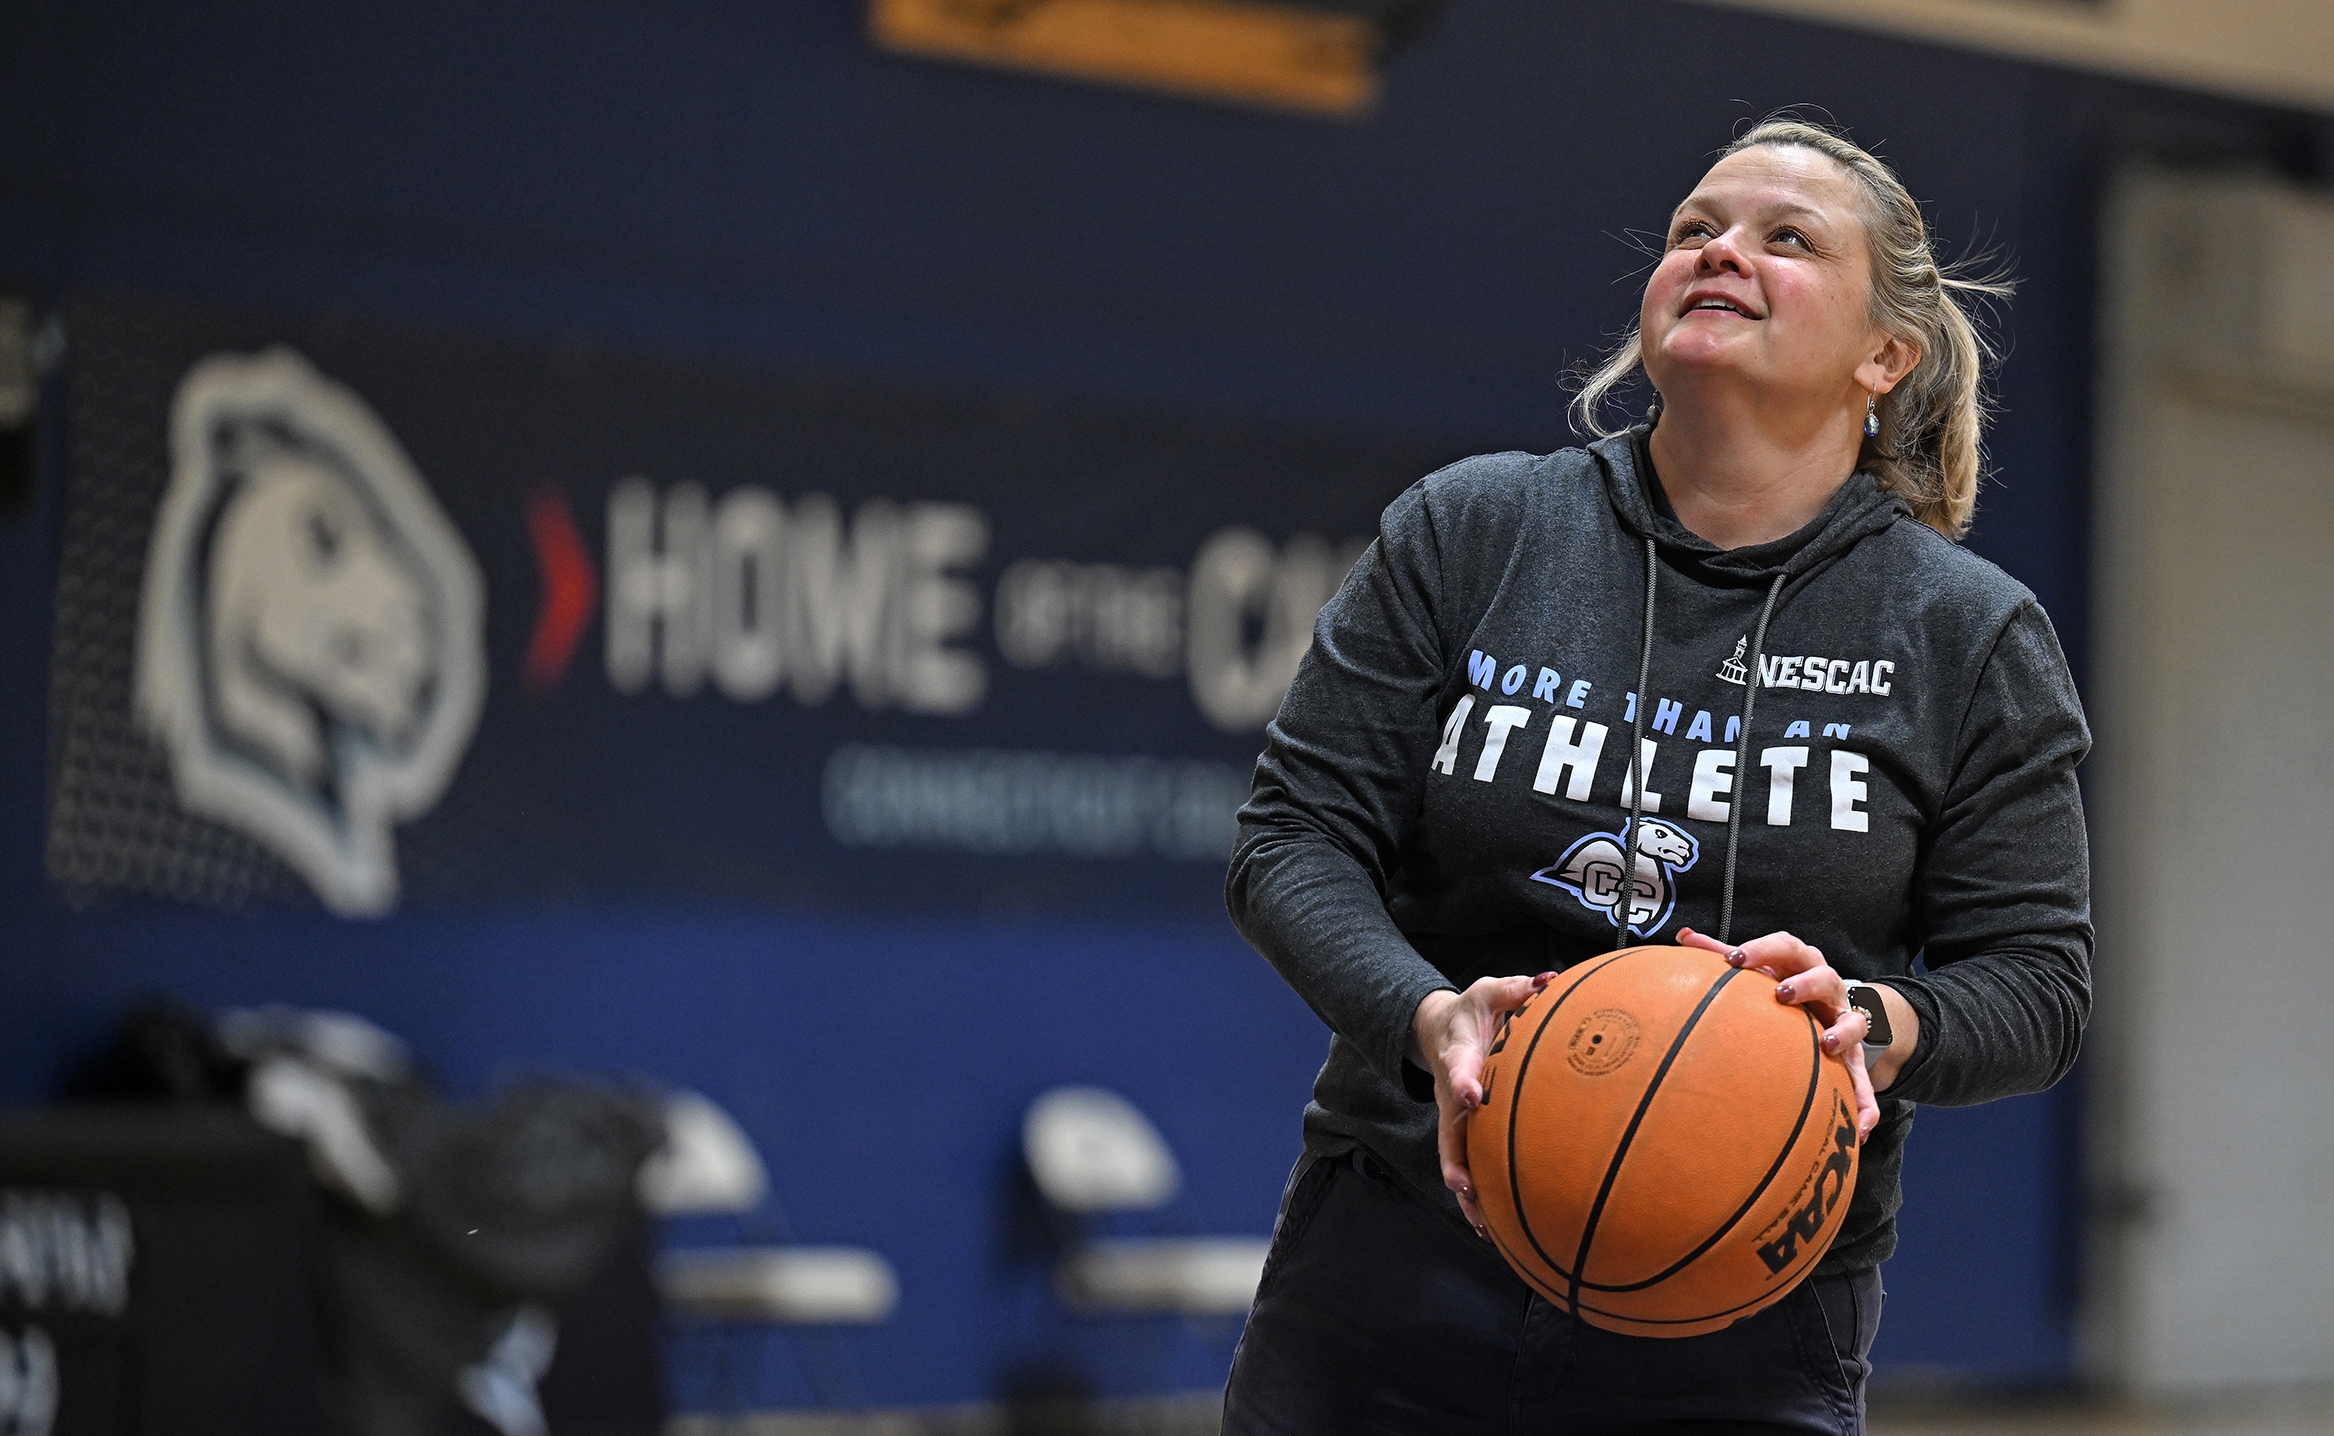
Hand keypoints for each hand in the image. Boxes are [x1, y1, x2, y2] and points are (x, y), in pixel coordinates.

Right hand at [1412, 972, 1555, 1235]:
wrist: (1440, 1030)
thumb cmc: (1472, 1012)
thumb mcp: (1488, 992)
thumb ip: (1515, 988)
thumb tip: (1547, 980)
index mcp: (1458, 1059)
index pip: (1458, 1071)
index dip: (1464, 1082)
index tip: (1473, 1095)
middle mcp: (1453, 1096)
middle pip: (1449, 1134)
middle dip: (1455, 1161)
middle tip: (1464, 1187)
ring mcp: (1456, 1119)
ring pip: (1456, 1161)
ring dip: (1466, 1194)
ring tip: (1482, 1226)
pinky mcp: (1464, 1132)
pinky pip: (1468, 1166)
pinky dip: (1477, 1198)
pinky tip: (1494, 1229)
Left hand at [1676, 928, 1882, 1143]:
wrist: (1830, 1007)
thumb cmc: (1782, 984)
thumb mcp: (1759, 968)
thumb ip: (1722, 953)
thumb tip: (1683, 935)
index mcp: (1799, 964)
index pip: (1786, 947)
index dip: (1762, 949)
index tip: (1735, 959)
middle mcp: (1827, 988)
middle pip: (1824, 976)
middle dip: (1805, 983)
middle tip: (1782, 993)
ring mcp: (1844, 1020)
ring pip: (1855, 1021)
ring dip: (1843, 1031)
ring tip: (1827, 1044)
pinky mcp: (1855, 1055)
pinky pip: (1864, 1079)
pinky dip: (1866, 1101)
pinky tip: (1861, 1125)